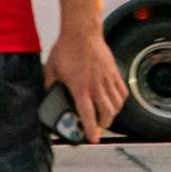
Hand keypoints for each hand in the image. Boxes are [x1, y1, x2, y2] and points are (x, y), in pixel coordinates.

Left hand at [45, 26, 123, 143]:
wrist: (81, 32)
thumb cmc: (65, 49)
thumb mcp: (51, 68)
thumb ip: (50, 84)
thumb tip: (48, 93)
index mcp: (80, 88)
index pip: (87, 115)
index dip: (91, 130)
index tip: (92, 139)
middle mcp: (96, 87)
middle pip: (106, 114)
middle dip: (103, 125)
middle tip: (97, 127)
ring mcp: (107, 80)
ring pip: (116, 105)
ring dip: (112, 115)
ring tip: (105, 117)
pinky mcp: (114, 72)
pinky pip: (122, 92)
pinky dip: (120, 101)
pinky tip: (115, 102)